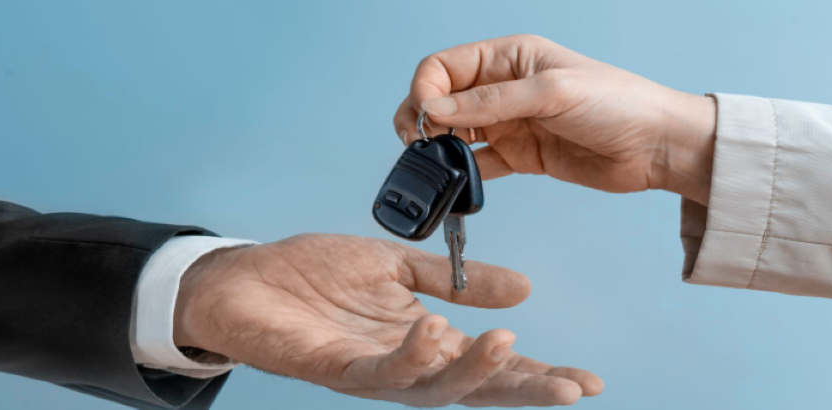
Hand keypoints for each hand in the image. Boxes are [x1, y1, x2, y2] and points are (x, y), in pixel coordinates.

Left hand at [171, 234, 602, 406]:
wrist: (242, 278)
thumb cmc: (311, 276)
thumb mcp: (397, 268)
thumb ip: (458, 282)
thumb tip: (527, 289)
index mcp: (424, 342)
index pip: (491, 366)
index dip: (539, 375)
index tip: (589, 382)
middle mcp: (404, 366)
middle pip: (475, 390)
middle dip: (524, 392)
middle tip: (572, 390)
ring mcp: (369, 373)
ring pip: (433, 390)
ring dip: (472, 372)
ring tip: (506, 345)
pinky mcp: (332, 370)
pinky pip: (379, 373)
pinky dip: (411, 356)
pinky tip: (435, 331)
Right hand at [393, 34, 717, 204]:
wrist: (657, 146)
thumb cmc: (617, 103)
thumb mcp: (550, 93)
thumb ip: (488, 103)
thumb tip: (431, 108)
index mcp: (509, 56)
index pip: (444, 66)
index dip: (426, 90)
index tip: (426, 118)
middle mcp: (503, 86)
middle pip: (440, 98)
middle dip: (421, 119)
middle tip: (418, 145)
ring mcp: (509, 123)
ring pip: (453, 132)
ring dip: (436, 148)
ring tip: (432, 166)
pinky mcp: (520, 156)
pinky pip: (477, 164)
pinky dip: (460, 174)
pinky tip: (454, 185)